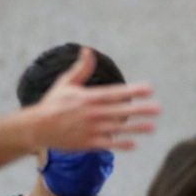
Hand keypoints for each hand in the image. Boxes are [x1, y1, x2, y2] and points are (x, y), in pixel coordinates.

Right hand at [26, 47, 159, 151]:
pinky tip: (133, 144)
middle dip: (140, 109)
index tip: (148, 89)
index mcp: (88, 97)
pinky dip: (120, 145)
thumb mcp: (65, 83)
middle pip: (120, 111)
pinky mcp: (87, 143)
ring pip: (117, 128)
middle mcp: (92, 113)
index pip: (115, 93)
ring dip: (135, 128)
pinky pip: (107, 144)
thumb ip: (80, 69)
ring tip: (151, 127)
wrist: (36, 128)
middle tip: (158, 108)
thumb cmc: (52, 104)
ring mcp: (90, 129)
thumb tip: (88, 51)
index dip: (133, 91)